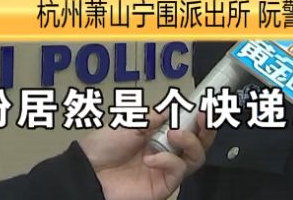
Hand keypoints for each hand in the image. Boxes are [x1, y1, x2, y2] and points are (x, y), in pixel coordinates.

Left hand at [78, 111, 214, 199]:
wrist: (87, 171)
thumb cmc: (102, 147)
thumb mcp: (129, 122)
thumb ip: (153, 116)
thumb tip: (174, 108)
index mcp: (158, 135)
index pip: (187, 126)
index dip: (198, 117)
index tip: (203, 105)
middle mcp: (166, 152)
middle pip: (199, 144)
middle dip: (206, 129)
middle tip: (203, 116)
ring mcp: (166, 170)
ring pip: (196, 158)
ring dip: (191, 142)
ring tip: (175, 134)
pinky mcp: (163, 186)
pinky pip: (178, 172)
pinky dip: (169, 161)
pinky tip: (151, 157)